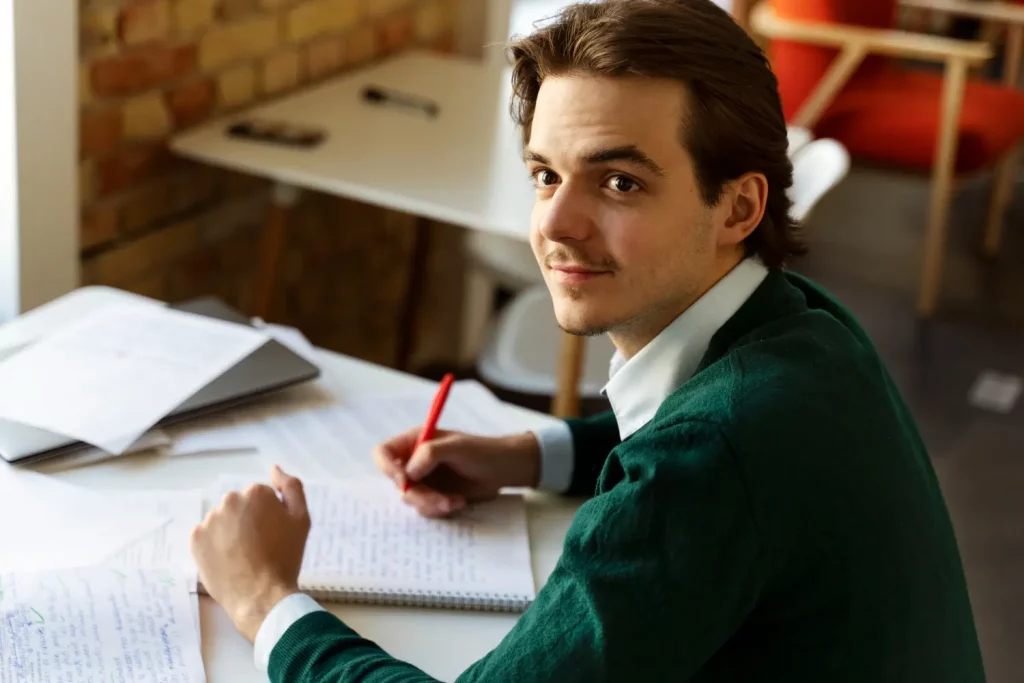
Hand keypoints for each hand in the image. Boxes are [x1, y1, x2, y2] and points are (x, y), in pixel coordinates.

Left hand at [189, 465, 310, 642]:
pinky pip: (206, 536)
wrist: (261, 595)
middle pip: (240, 506)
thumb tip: (274, 469)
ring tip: (243, 556)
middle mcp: (229, 500)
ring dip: (231, 531)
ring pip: (222, 520)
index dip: (270, 515)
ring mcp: (209, 520)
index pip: (262, 497)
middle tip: (260, 546)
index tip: (274, 535)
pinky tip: (227, 560)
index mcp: (255, 492)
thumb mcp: (302, 519)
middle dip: (248, 520)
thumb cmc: (286, 557)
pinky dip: (215, 544)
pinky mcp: (195, 540)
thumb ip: (291, 487)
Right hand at [373, 429, 540, 517]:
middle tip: (439, 499)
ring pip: (410, 499)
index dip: (387, 468)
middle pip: (396, 482)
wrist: (504, 470)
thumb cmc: (482, 451)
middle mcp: (414, 460)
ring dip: (431, 503)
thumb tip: (408, 472)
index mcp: (414, 441)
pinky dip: (439, 508)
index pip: (383, 453)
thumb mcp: (456, 447)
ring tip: (455, 501)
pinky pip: (424, 508)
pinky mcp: (433, 495)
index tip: (404, 481)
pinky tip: (458, 502)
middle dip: (417, 494)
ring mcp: (423, 480)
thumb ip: (429, 454)